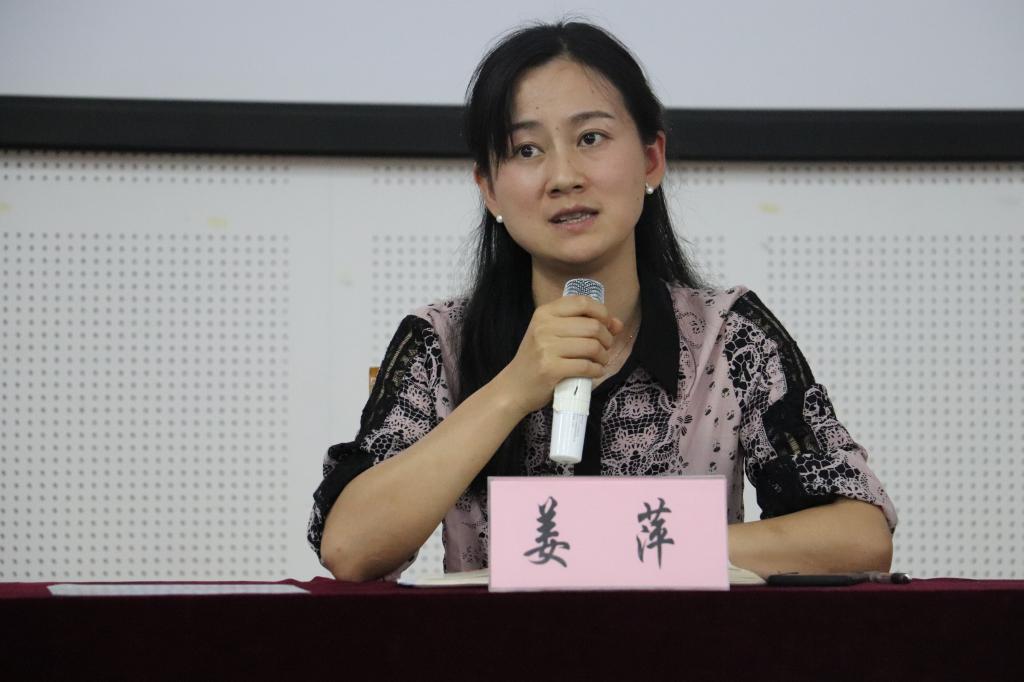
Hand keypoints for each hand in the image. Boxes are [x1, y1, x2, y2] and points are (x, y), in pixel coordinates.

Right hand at [493, 296, 623, 416]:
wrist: (514, 387)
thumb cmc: (537, 359)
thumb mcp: (553, 334)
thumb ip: (583, 325)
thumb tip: (617, 323)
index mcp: (544, 313)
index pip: (583, 303)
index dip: (602, 313)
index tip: (607, 326)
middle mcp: (544, 327)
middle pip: (593, 326)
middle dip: (607, 339)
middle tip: (605, 349)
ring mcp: (546, 348)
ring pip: (592, 346)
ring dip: (604, 356)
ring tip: (600, 361)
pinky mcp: (551, 369)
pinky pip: (586, 366)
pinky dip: (597, 370)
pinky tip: (595, 372)